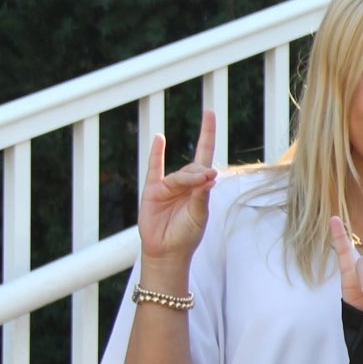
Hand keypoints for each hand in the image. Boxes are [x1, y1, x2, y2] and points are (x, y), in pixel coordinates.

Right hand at [137, 111, 217, 263]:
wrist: (167, 251)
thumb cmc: (187, 234)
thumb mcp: (199, 216)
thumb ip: (201, 196)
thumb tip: (209, 175)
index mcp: (200, 187)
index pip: (205, 155)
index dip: (207, 134)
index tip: (209, 112)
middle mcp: (184, 183)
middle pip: (195, 169)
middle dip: (200, 174)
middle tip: (207, 180)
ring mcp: (168, 186)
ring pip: (180, 175)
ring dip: (188, 179)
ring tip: (197, 184)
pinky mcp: (152, 191)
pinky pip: (154, 168)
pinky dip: (156, 154)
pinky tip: (159, 138)